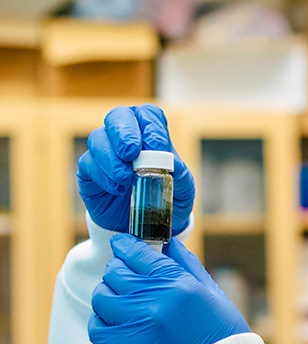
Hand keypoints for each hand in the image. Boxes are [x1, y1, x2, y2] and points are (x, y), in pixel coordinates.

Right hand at [77, 104, 194, 233]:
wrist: (148, 229)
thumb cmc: (166, 201)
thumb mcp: (183, 190)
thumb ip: (179, 174)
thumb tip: (170, 162)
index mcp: (149, 134)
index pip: (148, 115)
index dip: (151, 125)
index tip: (157, 146)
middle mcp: (124, 137)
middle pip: (117, 117)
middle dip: (123, 132)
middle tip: (131, 152)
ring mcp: (104, 153)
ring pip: (98, 139)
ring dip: (111, 158)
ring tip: (125, 178)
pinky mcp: (89, 172)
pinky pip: (87, 164)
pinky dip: (102, 175)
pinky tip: (117, 188)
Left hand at [88, 234, 250, 343]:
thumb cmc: (222, 339)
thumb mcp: (213, 295)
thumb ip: (187, 267)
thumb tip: (168, 246)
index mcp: (177, 284)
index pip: (137, 252)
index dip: (125, 245)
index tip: (122, 244)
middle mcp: (153, 301)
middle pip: (116, 272)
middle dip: (118, 268)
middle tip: (124, 273)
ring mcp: (135, 325)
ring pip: (102, 296)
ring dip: (108, 294)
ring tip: (120, 300)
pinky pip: (96, 326)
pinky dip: (101, 320)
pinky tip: (114, 321)